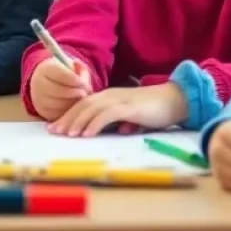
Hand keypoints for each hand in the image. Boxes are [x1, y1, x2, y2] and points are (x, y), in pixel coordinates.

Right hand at [29, 58, 93, 121]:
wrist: (48, 81)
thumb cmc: (65, 72)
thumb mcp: (73, 66)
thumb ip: (81, 70)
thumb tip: (85, 83)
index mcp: (45, 68)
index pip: (60, 74)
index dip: (74, 79)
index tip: (83, 83)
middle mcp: (37, 84)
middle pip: (58, 91)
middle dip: (74, 92)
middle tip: (85, 93)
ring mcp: (38, 99)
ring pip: (58, 104)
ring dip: (72, 103)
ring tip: (81, 99)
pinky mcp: (42, 112)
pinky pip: (57, 114)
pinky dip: (68, 111)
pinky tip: (74, 106)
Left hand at [50, 81, 187, 136]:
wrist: (176, 100)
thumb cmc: (156, 110)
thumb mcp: (134, 117)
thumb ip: (125, 122)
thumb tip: (121, 131)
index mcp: (111, 97)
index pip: (84, 104)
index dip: (69, 115)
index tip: (56, 127)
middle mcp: (112, 95)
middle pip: (83, 105)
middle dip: (67, 118)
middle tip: (54, 132)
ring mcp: (120, 100)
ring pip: (92, 109)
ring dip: (78, 121)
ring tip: (67, 135)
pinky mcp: (129, 108)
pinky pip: (108, 115)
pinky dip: (95, 123)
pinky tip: (87, 134)